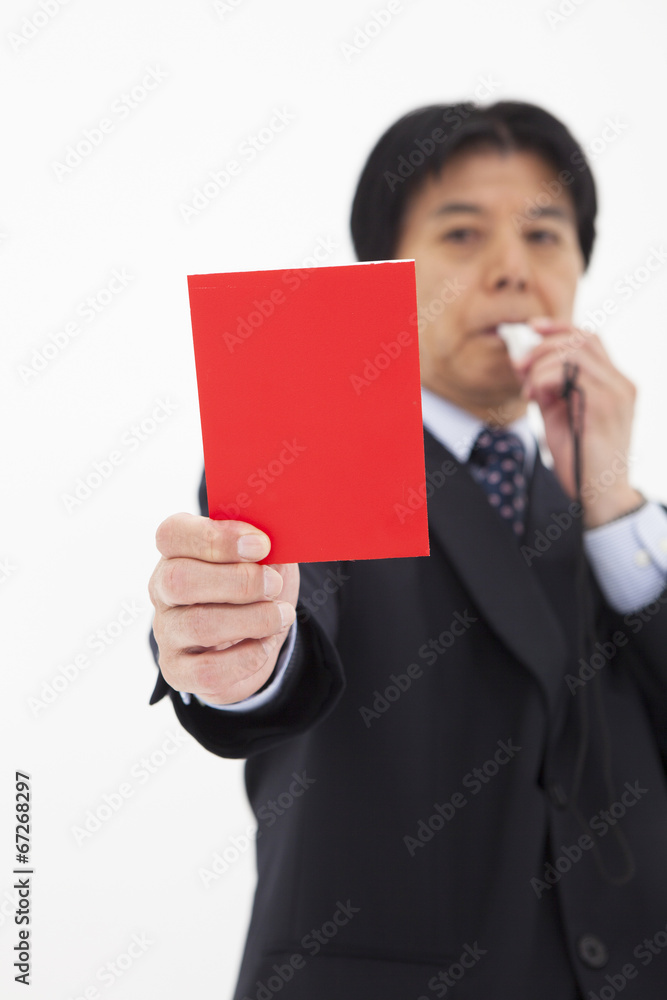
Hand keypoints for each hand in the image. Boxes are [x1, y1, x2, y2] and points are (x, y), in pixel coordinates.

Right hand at [148, 514, 298, 703]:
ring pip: (199, 625)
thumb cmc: (255, 584)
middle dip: (239, 582)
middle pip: (180, 580)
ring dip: (253, 619)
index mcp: (176, 551)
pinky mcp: (178, 671)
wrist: (254, 635)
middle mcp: (162, 590)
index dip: (218, 538)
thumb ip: (263, 543)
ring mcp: (167, 632)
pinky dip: (248, 657)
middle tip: (274, 584)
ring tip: (281, 615)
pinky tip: (266, 644)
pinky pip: (209, 671)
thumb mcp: (263, 555)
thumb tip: (278, 538)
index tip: (262, 545)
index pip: (172, 534)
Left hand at [515, 317, 641, 527]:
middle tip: (520, 368)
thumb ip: (547, 389)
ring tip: (529, 391)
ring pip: (573, 352)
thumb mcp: (559, 416)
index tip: (532, 328)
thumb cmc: (580, 460)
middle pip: (581, 338)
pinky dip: (545, 380)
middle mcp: (621, 384)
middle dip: (543, 347)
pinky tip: (537, 398)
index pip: (589, 338)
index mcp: (614, 384)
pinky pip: (569, 374)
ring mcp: (616, 393)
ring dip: (541, 366)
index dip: (559, 327)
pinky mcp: (605, 405)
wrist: (601, 496)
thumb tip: (524, 363)